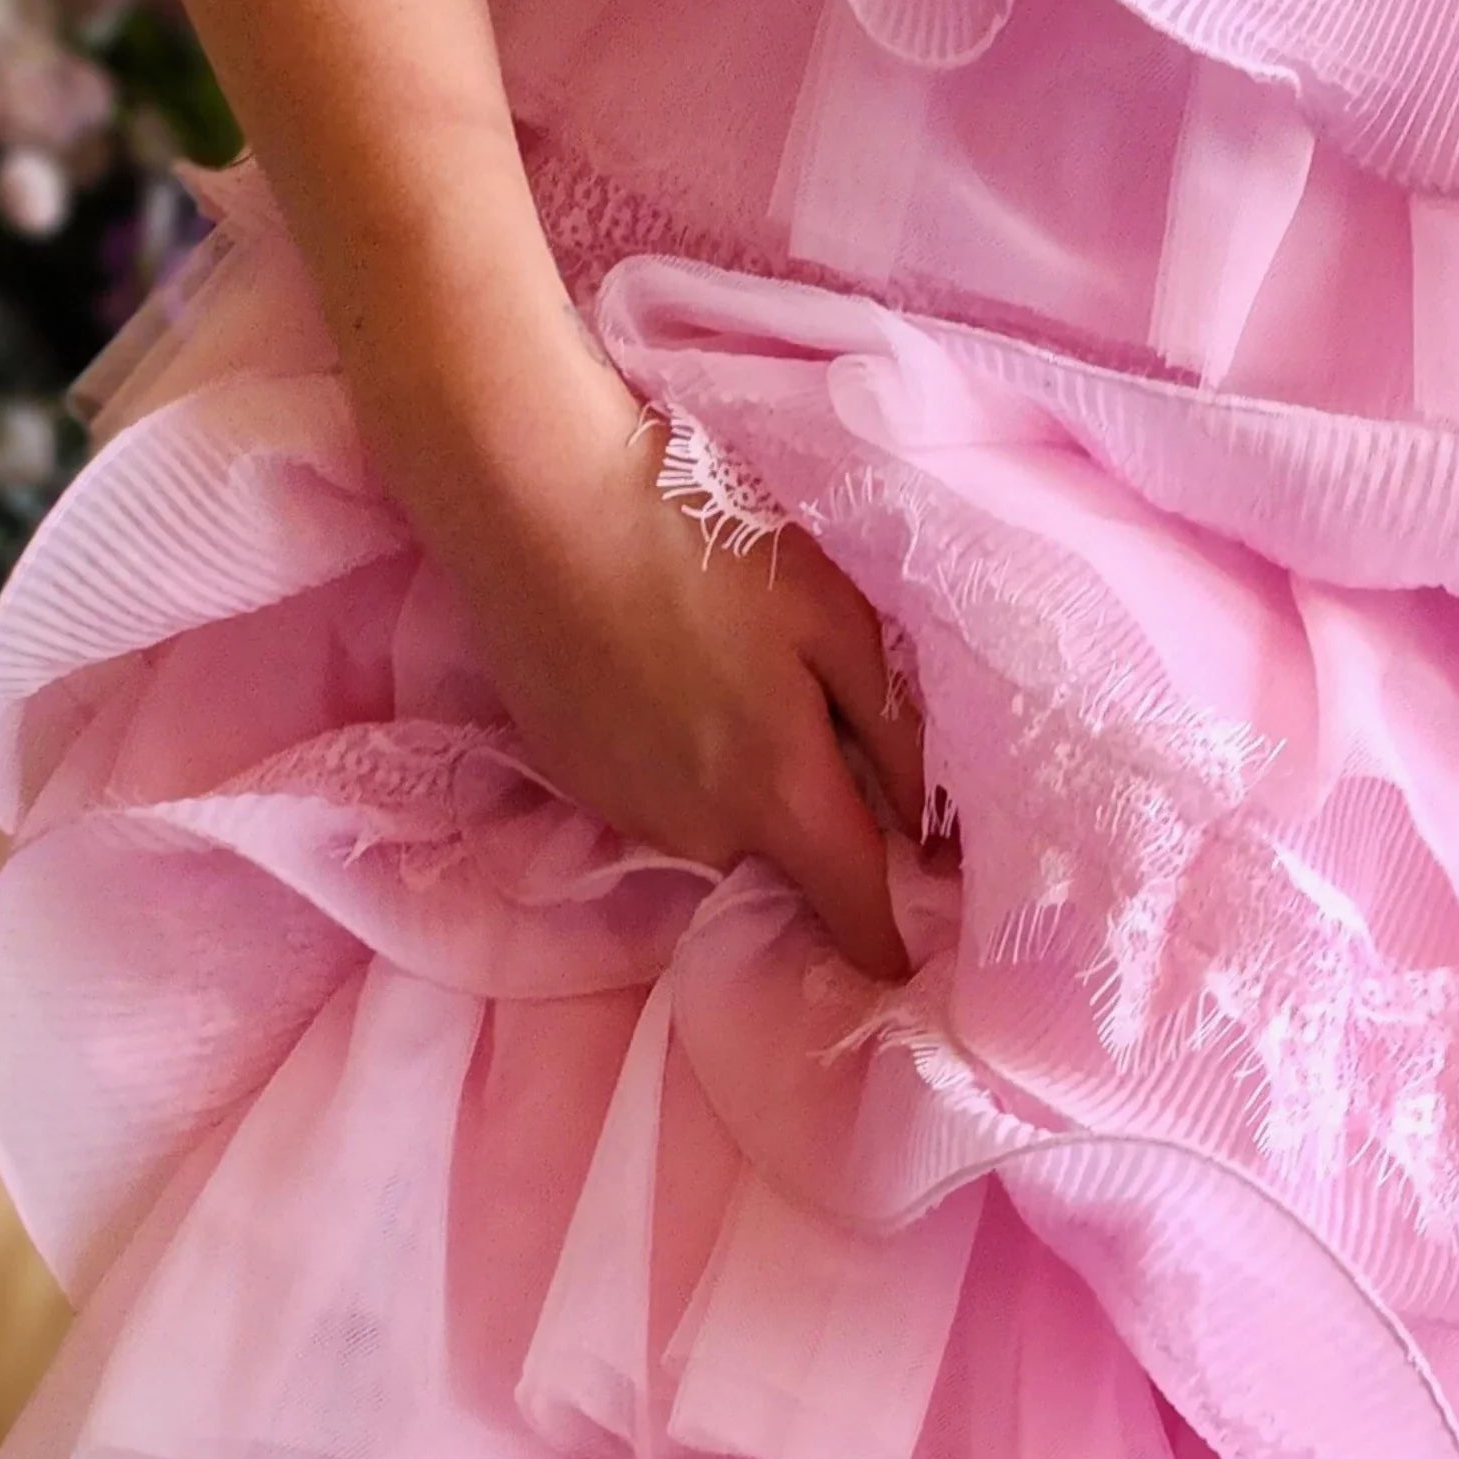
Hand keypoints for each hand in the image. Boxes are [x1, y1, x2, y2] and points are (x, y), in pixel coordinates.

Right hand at [425, 344, 923, 981]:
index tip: (908, 958)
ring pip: (717, 829)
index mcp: (783, 796)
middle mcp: (707, 832)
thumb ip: (894, 730)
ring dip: (735, 787)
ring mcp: (631, 814)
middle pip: (784, 863)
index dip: (887, 944)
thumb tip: (926, 825)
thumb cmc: (701, 542)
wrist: (533, 501)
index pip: (854, 915)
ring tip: (716, 680)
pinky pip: (655, 799)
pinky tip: (655, 678)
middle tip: (803, 717)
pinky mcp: (576, 784)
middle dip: (807, 822)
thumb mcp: (833, 617)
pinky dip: (671, 763)